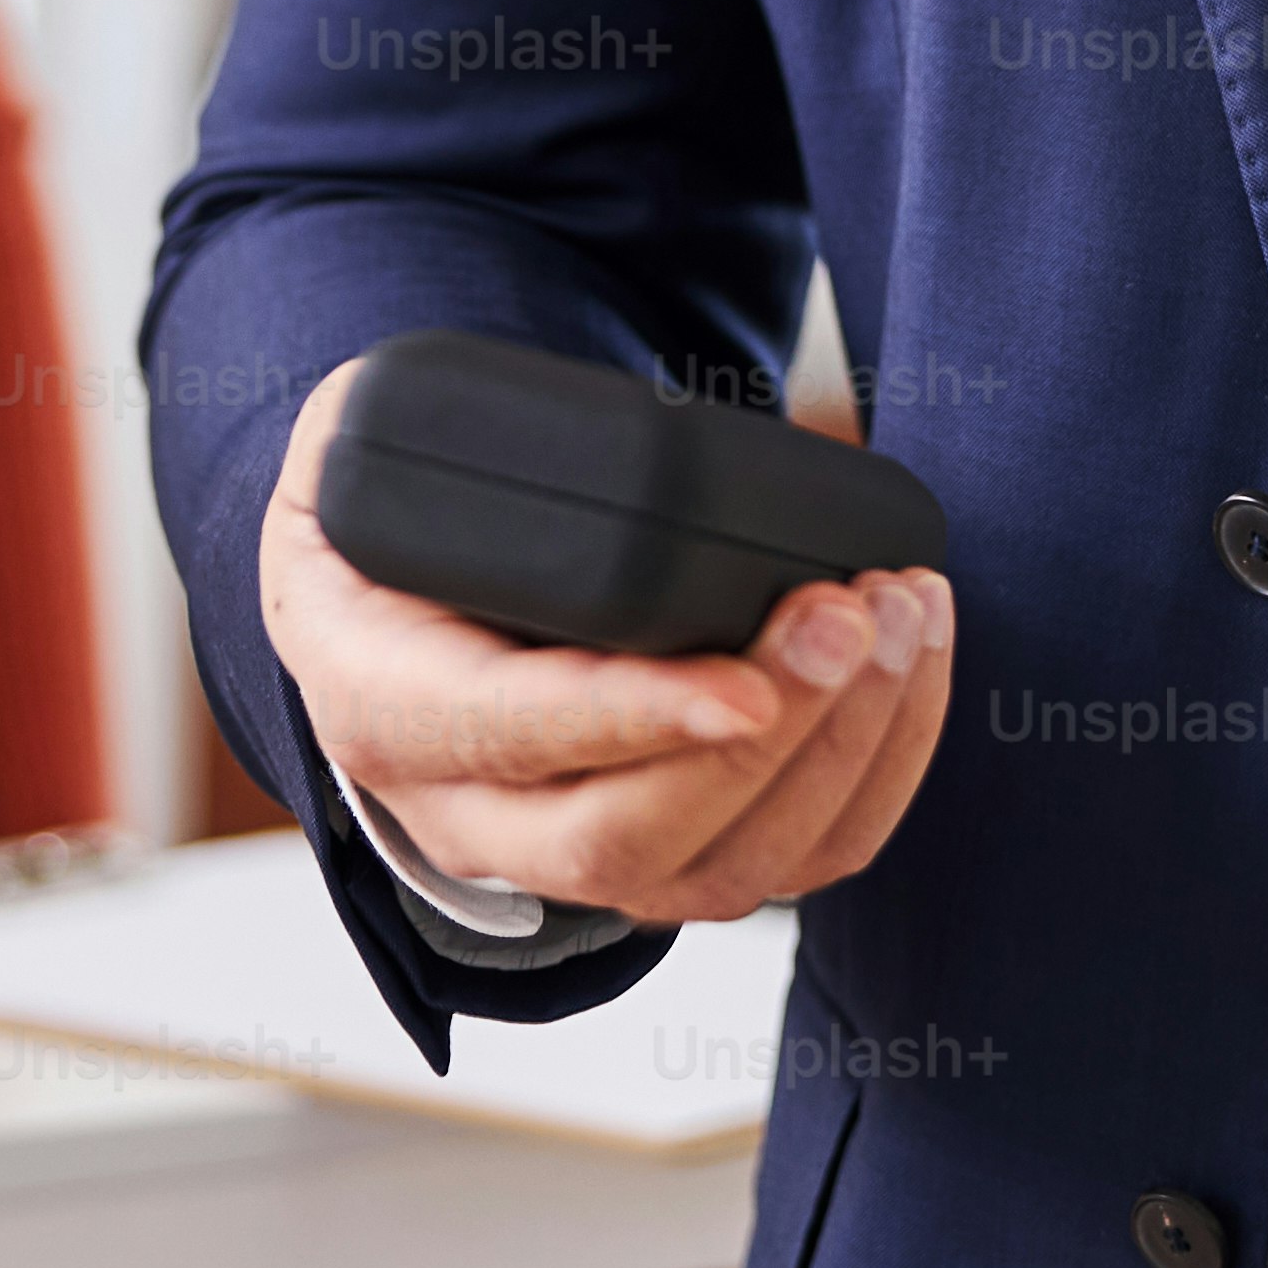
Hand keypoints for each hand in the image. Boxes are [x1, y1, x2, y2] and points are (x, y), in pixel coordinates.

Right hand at [256, 357, 954, 925]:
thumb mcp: (352, 456)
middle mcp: (477, 823)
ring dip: (847, 747)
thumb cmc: (388, 527)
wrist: (394, 623)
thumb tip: (500, 400)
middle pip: (635, 840)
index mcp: (389, 712)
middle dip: (774, 733)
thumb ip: (394, 423)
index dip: (635, 720)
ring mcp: (582, 862)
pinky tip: (915, 656)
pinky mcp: (679, 858)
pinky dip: (880, 768)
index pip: (513, 742)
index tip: (746, 681)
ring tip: (904, 610)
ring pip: (732, 868)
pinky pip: (798, 858)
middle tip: (855, 610)